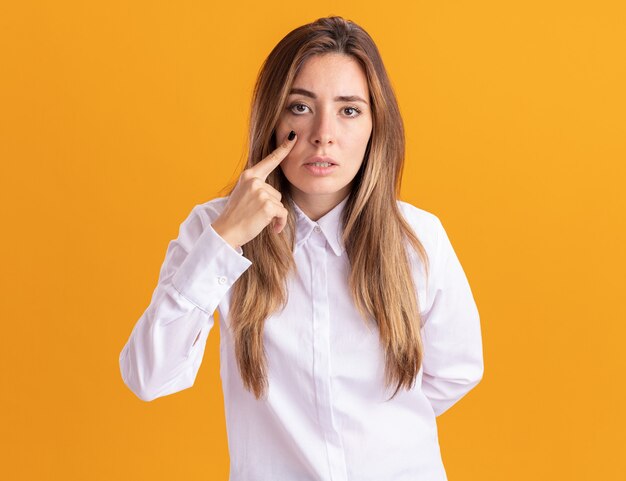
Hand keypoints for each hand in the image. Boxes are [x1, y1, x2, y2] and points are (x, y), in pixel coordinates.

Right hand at [211, 130, 296, 249]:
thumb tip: (273, 191)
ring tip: (258, 220)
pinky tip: (271, 228)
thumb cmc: (235, 216)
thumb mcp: (242, 194)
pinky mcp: (267, 205)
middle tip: (255, 214)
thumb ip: (256, 187)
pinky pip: (282, 213)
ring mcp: (260, 192)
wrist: (226, 231)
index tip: (293, 136)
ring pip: (280, 204)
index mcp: (248, 176)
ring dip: (274, 215)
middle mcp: (254, 180)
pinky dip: (279, 223)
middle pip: (276, 193)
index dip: (283, 148)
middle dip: (270, 206)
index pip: (270, 160)